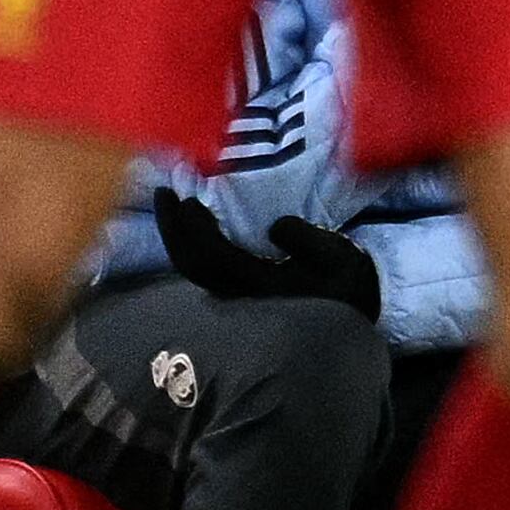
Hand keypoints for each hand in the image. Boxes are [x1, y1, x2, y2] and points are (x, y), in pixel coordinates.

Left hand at [152, 188, 380, 319]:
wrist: (347, 318)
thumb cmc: (346, 284)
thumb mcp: (340, 259)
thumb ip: (309, 242)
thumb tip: (275, 225)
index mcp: (260, 282)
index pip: (215, 255)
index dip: (196, 229)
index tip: (187, 198)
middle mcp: (238, 291)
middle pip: (191, 263)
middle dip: (173, 228)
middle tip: (162, 191)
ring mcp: (235, 293)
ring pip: (192, 267)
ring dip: (177, 235)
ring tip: (171, 203)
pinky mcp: (237, 289)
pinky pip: (201, 266)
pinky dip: (189, 243)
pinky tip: (190, 224)